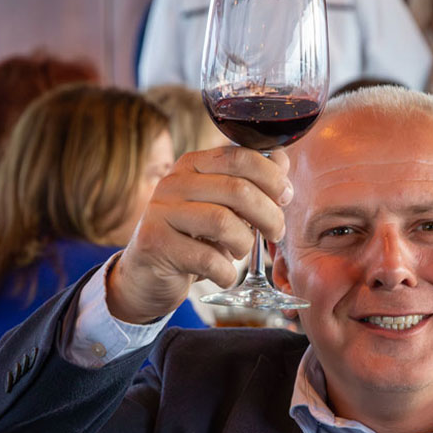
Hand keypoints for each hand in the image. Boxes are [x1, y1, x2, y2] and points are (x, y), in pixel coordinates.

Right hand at [108, 146, 292, 323]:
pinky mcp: (156, 244)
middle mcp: (174, 182)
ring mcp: (162, 212)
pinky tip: (223, 274)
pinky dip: (226, 272)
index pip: (239, 156)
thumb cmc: (191, 240)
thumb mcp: (222, 209)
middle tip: (276, 233)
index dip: (271, 177)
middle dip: (269, 214)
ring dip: (245, 244)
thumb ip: (250, 185)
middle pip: (237, 189)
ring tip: (241, 252)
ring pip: (223, 222)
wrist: (146, 276)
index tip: (286, 197)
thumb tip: (282, 163)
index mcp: (192, 165)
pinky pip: (208, 259)